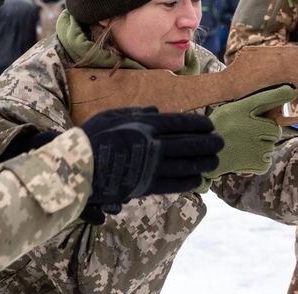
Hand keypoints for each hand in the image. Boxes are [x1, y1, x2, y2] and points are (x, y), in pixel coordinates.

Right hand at [81, 107, 223, 209]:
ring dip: (203, 163)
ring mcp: (151, 167)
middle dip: (207, 144)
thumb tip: (157, 111)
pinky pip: (173, 184)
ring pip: (186, 165)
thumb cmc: (91, 137)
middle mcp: (153, 145)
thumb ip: (137, 113)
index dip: (198, 126)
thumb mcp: (113, 115)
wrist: (77, 167)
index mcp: (145, 125)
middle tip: (220, 143)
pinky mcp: (145, 186)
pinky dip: (188, 182)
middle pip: (188, 144)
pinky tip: (198, 179)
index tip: (210, 126)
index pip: (180, 123)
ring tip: (214, 162)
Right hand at [196, 85, 296, 191]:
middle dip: (265, 133)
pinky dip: (257, 162)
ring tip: (240, 148)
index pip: (268, 97)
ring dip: (260, 149)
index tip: (293, 90)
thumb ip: (249, 106)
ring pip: (270, 146)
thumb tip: (276, 104)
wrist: (201, 156)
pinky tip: (242, 159)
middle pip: (274, 129)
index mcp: (241, 109)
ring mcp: (257, 144)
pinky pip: (266, 161)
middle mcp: (252, 125)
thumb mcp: (228, 111)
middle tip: (245, 136)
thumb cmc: (216, 131)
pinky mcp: (259, 162)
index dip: (282, 93)